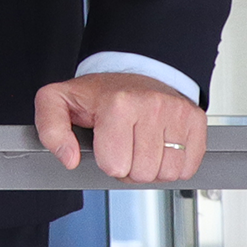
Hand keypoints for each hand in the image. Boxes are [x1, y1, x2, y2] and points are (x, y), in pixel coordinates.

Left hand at [35, 71, 205, 181]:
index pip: (114, 166)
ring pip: (167, 173)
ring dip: (152, 168)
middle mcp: (152, 106)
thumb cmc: (98, 92)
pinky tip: (160, 146)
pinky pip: (188, 168)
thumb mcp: (57, 101)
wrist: (133, 72)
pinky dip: (173, 164)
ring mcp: (177, 113)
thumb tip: (68, 158)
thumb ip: (50, 130)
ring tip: (141, 145)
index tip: (105, 143)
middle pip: (141, 173)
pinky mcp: (196, 120)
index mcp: (118, 104)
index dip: (106, 161)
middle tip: (123, 144)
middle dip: (129, 167)